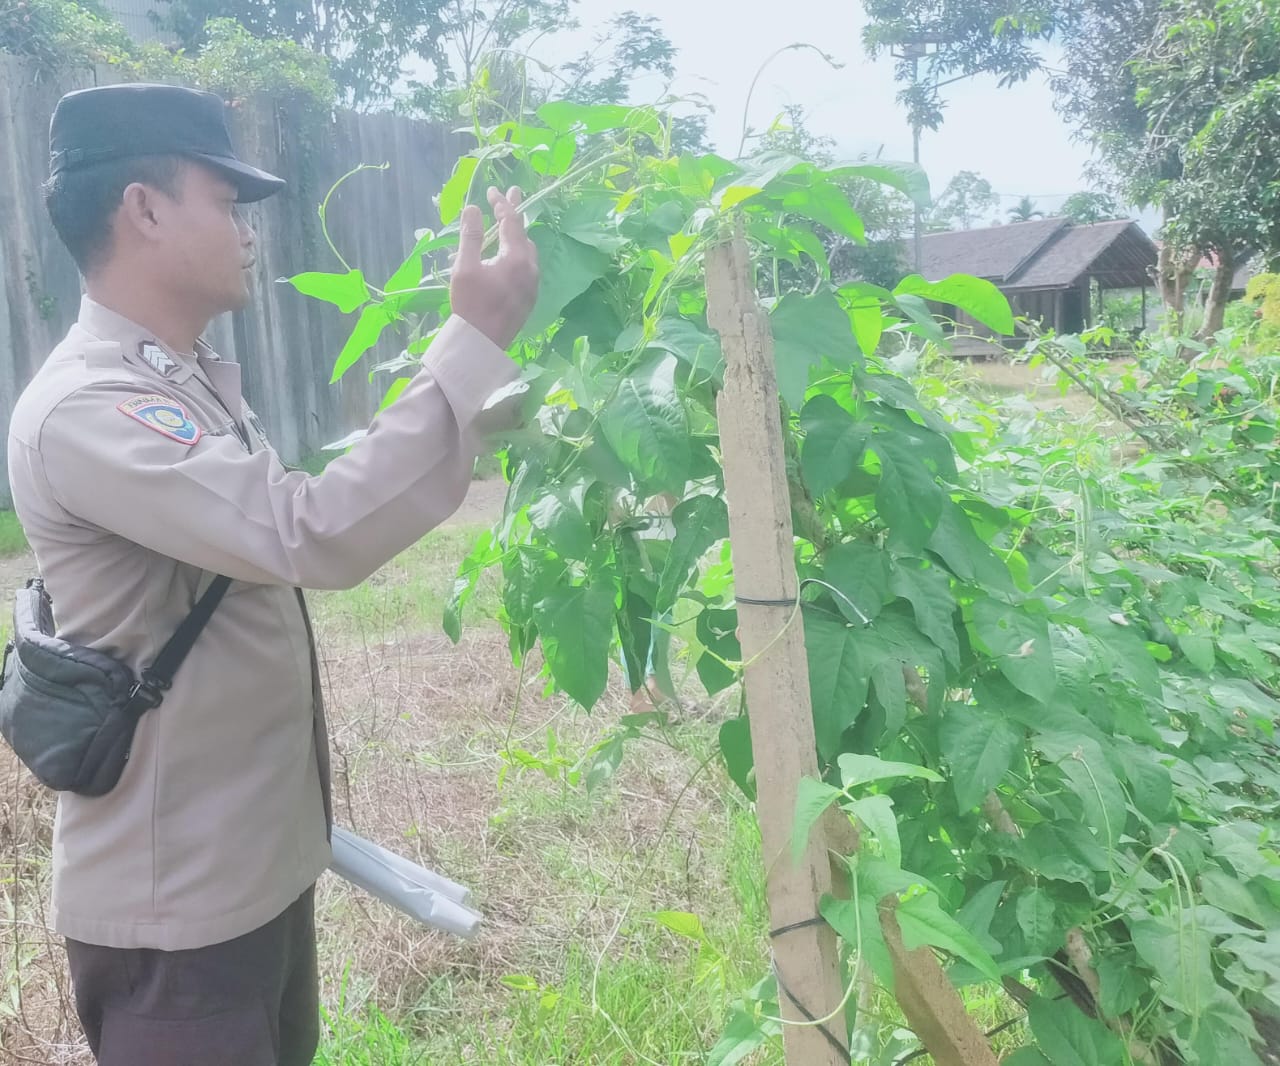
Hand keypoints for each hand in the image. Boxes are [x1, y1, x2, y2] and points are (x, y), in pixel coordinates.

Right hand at [450, 186, 539, 349]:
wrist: (480, 345)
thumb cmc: (470, 305)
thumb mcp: (464, 268)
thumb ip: (470, 236)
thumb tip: (473, 209)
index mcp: (517, 258)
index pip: (511, 222)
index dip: (502, 204)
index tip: (493, 190)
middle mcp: (530, 269)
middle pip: (524, 234)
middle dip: (515, 214)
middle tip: (513, 193)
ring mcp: (532, 286)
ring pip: (528, 253)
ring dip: (517, 237)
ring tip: (506, 227)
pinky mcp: (529, 299)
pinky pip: (526, 269)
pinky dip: (517, 255)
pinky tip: (506, 258)